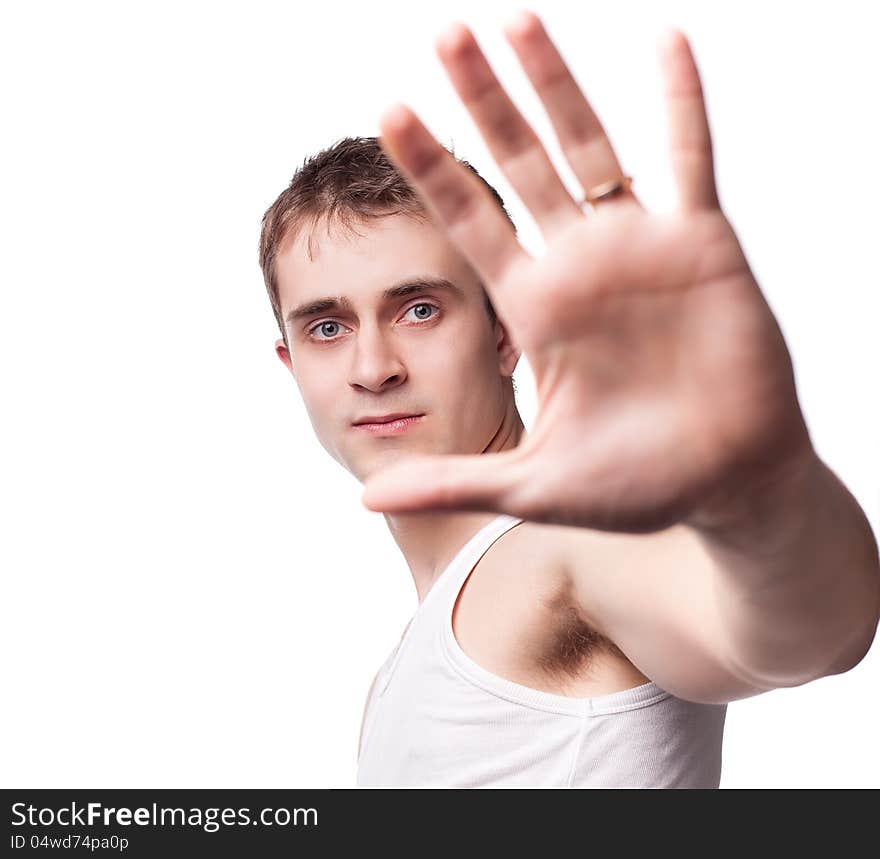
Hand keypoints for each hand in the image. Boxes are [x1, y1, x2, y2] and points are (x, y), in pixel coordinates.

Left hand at [361, 10, 814, 532]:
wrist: (723, 483)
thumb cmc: (633, 485)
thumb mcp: (530, 486)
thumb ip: (451, 481)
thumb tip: (366, 499)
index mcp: (534, 309)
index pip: (469, 223)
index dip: (431, 169)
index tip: (391, 113)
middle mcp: (578, 266)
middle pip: (518, 165)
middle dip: (482, 102)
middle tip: (444, 36)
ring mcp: (638, 249)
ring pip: (590, 147)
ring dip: (555, 84)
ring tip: (517, 21)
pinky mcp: (702, 247)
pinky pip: (691, 161)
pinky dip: (682, 106)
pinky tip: (665, 44)